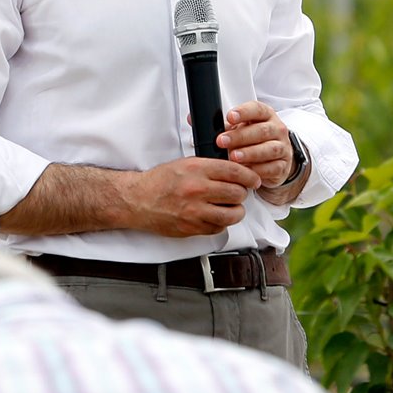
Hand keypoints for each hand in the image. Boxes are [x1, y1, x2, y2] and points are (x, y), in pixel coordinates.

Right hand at [124, 157, 260, 237]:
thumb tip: (235, 171)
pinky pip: (218, 227)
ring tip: (231, 206)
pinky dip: (221, 222)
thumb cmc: (160, 181)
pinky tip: (215, 216)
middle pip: (237, 193)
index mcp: (197, 169)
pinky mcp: (192, 228)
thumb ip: (210, 167)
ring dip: (236, 210)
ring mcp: (195, 211)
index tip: (254, 180)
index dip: (249, 176)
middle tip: (239, 193)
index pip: (234, 171)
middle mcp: (197, 190)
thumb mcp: (185, 164)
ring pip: (232, 214)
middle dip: (242, 193)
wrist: (138, 200)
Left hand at [219, 102, 296, 189]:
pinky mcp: (283, 166)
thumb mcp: (242, 129)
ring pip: (269, 149)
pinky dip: (258, 170)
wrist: (275, 159)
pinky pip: (272, 168)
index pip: (257, 109)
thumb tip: (202, 125)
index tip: (230, 117)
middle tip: (222, 141)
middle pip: (261, 130)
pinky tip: (246, 171)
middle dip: (240, 136)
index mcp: (266, 115)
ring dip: (250, 153)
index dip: (243, 112)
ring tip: (234, 157)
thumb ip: (227, 127)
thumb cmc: (255, 140)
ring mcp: (283, 148)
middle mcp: (277, 129)